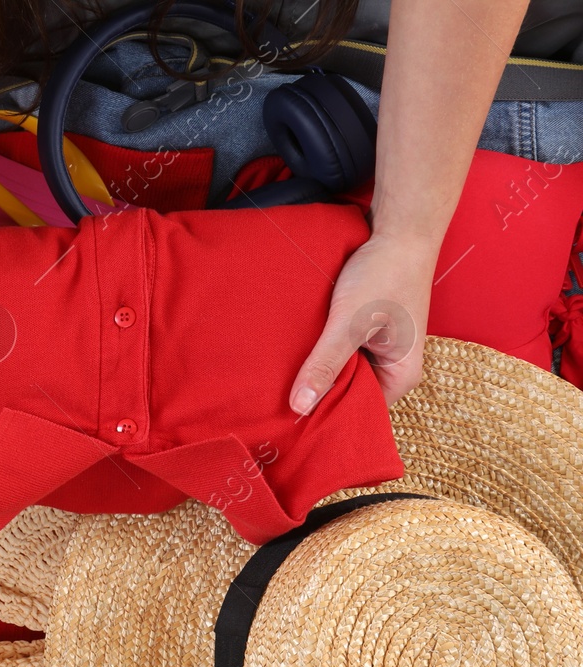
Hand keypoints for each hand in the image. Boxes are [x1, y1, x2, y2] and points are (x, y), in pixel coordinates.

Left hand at [289, 231, 438, 413]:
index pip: (359, 413)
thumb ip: (325, 363)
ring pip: (341, 374)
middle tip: (277, 404)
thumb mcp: (350, 323)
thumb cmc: (384, 275)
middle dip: (318, 396)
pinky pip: (339, 354)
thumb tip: (299, 407)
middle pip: (348, 395)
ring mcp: (380, 351)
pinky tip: (295, 355)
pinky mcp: (366, 334)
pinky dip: (321, 353)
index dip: (326, 417)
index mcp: (401, 377)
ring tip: (280, 383)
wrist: (399, 231)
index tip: (290, 422)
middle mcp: (393, 369)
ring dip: (317, 372)